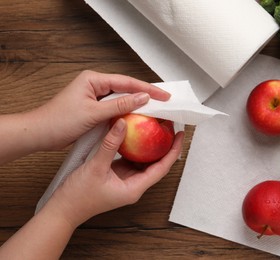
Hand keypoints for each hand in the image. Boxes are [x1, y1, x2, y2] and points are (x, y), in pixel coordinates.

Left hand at [35, 70, 170, 149]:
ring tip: (155, 109)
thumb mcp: (93, 113)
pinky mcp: (93, 109)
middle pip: (126, 89)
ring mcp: (94, 98)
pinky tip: (136, 118)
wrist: (39, 134)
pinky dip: (126, 113)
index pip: (126, 82)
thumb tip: (142, 98)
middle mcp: (94, 86)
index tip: (163, 95)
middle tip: (164, 101)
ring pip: (121, 99)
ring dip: (136, 105)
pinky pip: (115, 109)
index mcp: (93, 80)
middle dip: (145, 95)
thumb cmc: (59, 121)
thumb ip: (119, 105)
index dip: (147, 88)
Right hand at [46, 119, 183, 226]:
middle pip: (156, 163)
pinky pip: (130, 159)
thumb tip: (123, 124)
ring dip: (149, 145)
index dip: (173, 150)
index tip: (181, 135)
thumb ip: (110, 144)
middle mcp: (134, 185)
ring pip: (143, 161)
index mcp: (135, 188)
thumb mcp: (96, 167)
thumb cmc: (79, 196)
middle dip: (164, 145)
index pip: (162, 167)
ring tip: (154, 127)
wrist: (63, 209)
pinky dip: (134, 147)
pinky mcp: (116, 175)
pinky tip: (134, 134)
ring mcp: (125, 180)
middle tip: (168, 126)